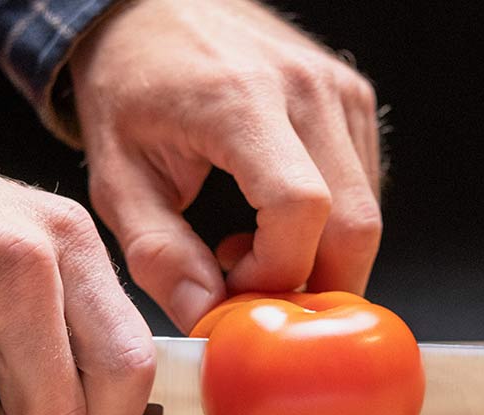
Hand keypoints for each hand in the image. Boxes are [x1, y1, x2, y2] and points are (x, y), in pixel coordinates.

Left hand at [70, 0, 382, 331]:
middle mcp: (304, 90)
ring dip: (321, 257)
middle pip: (355, 223)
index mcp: (239, 102)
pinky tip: (272, 218)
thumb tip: (207, 316)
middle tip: (255, 294)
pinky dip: (330, 226)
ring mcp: (338, 90)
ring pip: (367, 212)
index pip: (299, 208)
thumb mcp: (116, 177)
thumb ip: (159, 253)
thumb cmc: (130, 85)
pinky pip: (364, 187)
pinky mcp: (353, 98)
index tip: (233, 288)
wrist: (153, 10)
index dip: (276, 270)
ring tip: (251, 248)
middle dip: (315, 284)